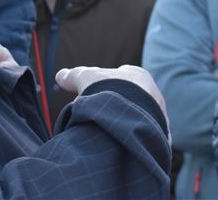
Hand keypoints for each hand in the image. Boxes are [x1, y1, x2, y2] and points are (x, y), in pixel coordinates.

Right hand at [55, 65, 169, 141]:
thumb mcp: (87, 78)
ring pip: (137, 118)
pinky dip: (131, 138)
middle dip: (115, 106)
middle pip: (130, 99)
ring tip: (104, 131)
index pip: (121, 78)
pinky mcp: (158, 134)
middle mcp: (152, 93)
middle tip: (98, 115)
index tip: (92, 95)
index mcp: (138, 76)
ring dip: (123, 123)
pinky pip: (143, 136)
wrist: (130, 114)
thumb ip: (75, 76)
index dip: (104, 86)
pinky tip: (120, 142)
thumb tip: (60, 75)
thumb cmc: (110, 90)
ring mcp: (157, 114)